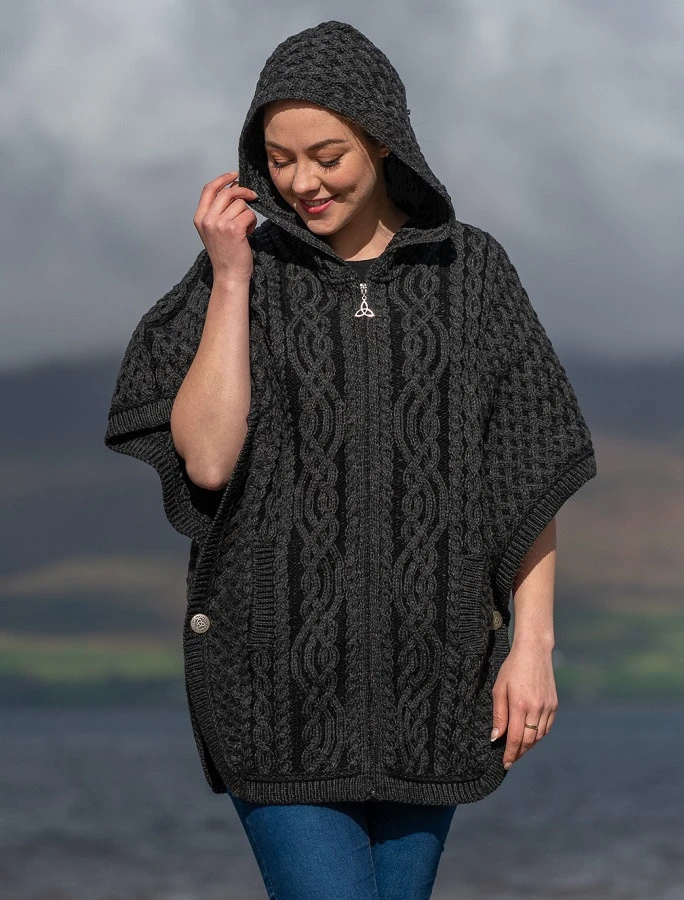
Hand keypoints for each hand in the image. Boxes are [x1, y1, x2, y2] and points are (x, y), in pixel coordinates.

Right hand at [193, 171, 257, 280]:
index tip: (235, 175)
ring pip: (240, 204)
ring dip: (248, 213)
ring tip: (245, 228)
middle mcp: (207, 219)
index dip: (223, 179)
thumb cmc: (225, 254)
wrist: (229, 275)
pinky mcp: (234, 229)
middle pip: (227, 192)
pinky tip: (249, 232)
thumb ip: (217, 211)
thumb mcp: (213, 230)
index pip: (209, 189)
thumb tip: (233, 188)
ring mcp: (219, 224)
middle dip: (243, 192)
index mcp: (199, 218)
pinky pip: (249, 214)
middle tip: (252, 196)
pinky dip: (252, 221)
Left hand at [490, 640, 557, 769]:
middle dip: (519, 753)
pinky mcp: (554, 704)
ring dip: (529, 746)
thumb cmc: (512, 668)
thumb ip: (498, 714)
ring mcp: (548, 707)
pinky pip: (547, 727)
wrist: (534, 652)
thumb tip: (496, 737)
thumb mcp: (499, 689)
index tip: (505, 764)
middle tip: (510, 760)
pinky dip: (538, 735)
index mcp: (520, 704)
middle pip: (529, 741)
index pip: (516, 738)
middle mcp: (536, 708)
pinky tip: (530, 736)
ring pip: (539, 736)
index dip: (510, 753)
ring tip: (518, 750)